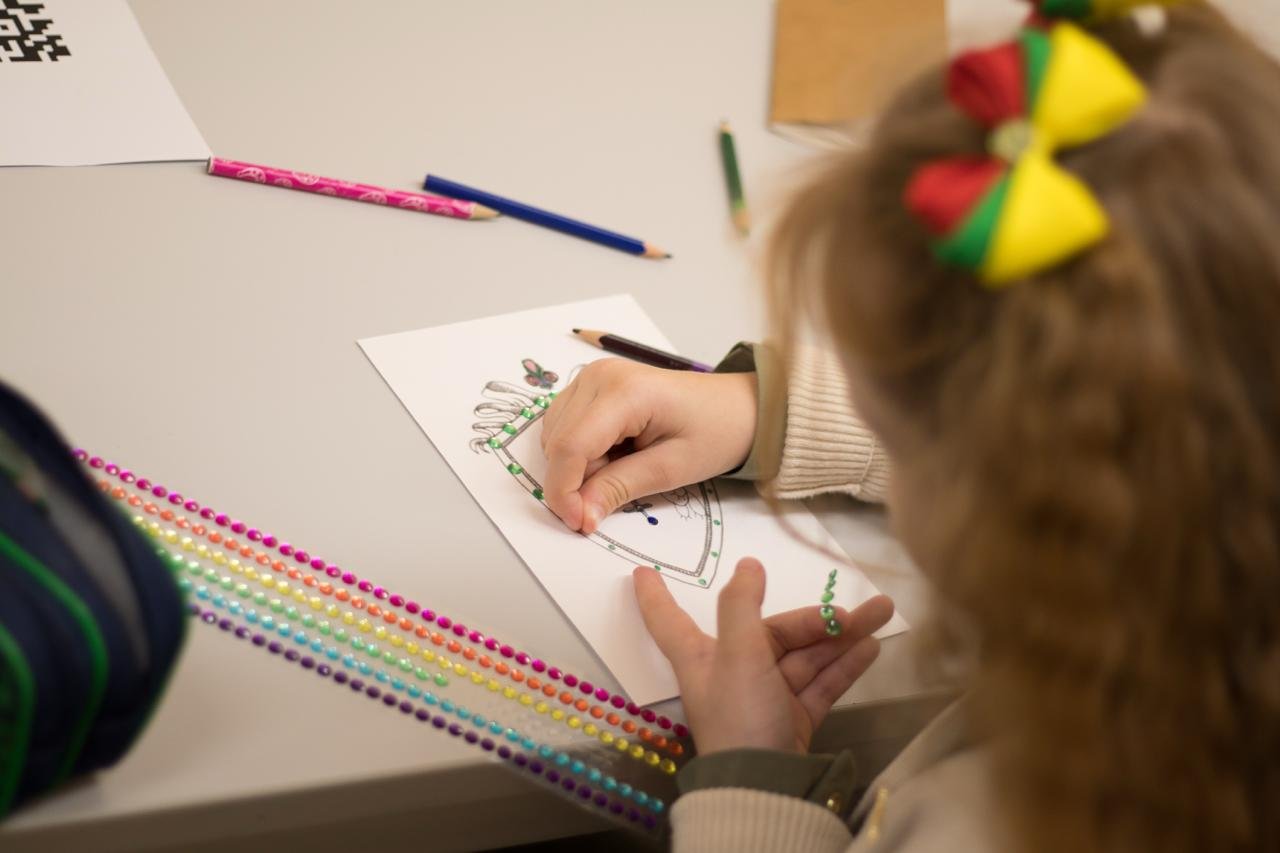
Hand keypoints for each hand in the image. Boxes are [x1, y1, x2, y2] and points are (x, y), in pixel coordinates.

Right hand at [540, 359, 756, 533]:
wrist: (735, 406)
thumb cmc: (715, 432)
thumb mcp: (672, 469)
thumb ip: (619, 488)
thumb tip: (579, 515)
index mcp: (625, 392)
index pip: (570, 446)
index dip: (565, 490)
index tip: (578, 522)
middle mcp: (599, 375)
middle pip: (558, 443)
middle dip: (575, 481)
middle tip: (614, 497)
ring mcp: (592, 376)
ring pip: (555, 436)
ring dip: (579, 466)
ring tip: (624, 467)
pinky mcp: (591, 385)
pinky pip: (564, 427)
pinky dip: (581, 452)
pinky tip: (614, 454)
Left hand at [633, 558, 893, 755]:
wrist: (769, 788)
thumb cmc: (741, 716)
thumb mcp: (738, 655)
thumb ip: (742, 607)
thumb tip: (748, 565)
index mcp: (701, 657)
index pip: (669, 619)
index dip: (655, 596)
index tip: (641, 573)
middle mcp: (731, 672)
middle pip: (772, 632)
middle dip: (818, 619)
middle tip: (860, 610)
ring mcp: (765, 696)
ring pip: (804, 656)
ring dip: (842, 636)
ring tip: (883, 613)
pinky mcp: (792, 718)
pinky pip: (819, 683)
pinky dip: (844, 665)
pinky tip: (871, 647)